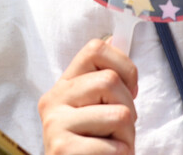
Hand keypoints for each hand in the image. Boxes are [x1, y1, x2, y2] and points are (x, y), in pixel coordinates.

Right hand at [39, 39, 137, 154]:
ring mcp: (55, 125)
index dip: (123, 65)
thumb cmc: (93, 144)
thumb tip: (116, 38)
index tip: (129, 88)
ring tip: (113, 146)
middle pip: (109, 81)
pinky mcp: (63, 149)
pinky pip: (115, 146)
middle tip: (120, 129)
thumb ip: (102, 78)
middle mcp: (53, 100)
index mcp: (63, 85)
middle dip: (128, 107)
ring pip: (119, 114)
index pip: (94, 49)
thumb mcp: (96, 108)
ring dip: (127, 137)